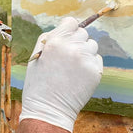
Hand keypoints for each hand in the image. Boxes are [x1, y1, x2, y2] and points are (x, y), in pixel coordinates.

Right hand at [18, 16, 103, 131]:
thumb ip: (49, 38)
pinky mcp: (95, 72)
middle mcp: (72, 48)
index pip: (71, 22)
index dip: (69, 29)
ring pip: (92, 45)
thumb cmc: (39, 84)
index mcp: (55, 42)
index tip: (66, 37)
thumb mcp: (36, 56)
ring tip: (73, 67)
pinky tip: (79, 75)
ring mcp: (86, 60)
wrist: (49, 111)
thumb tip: (64, 27)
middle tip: (67, 57)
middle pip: (83, 33)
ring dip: (85, 52)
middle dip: (76, 41)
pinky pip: (97, 59)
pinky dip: (90, 64)